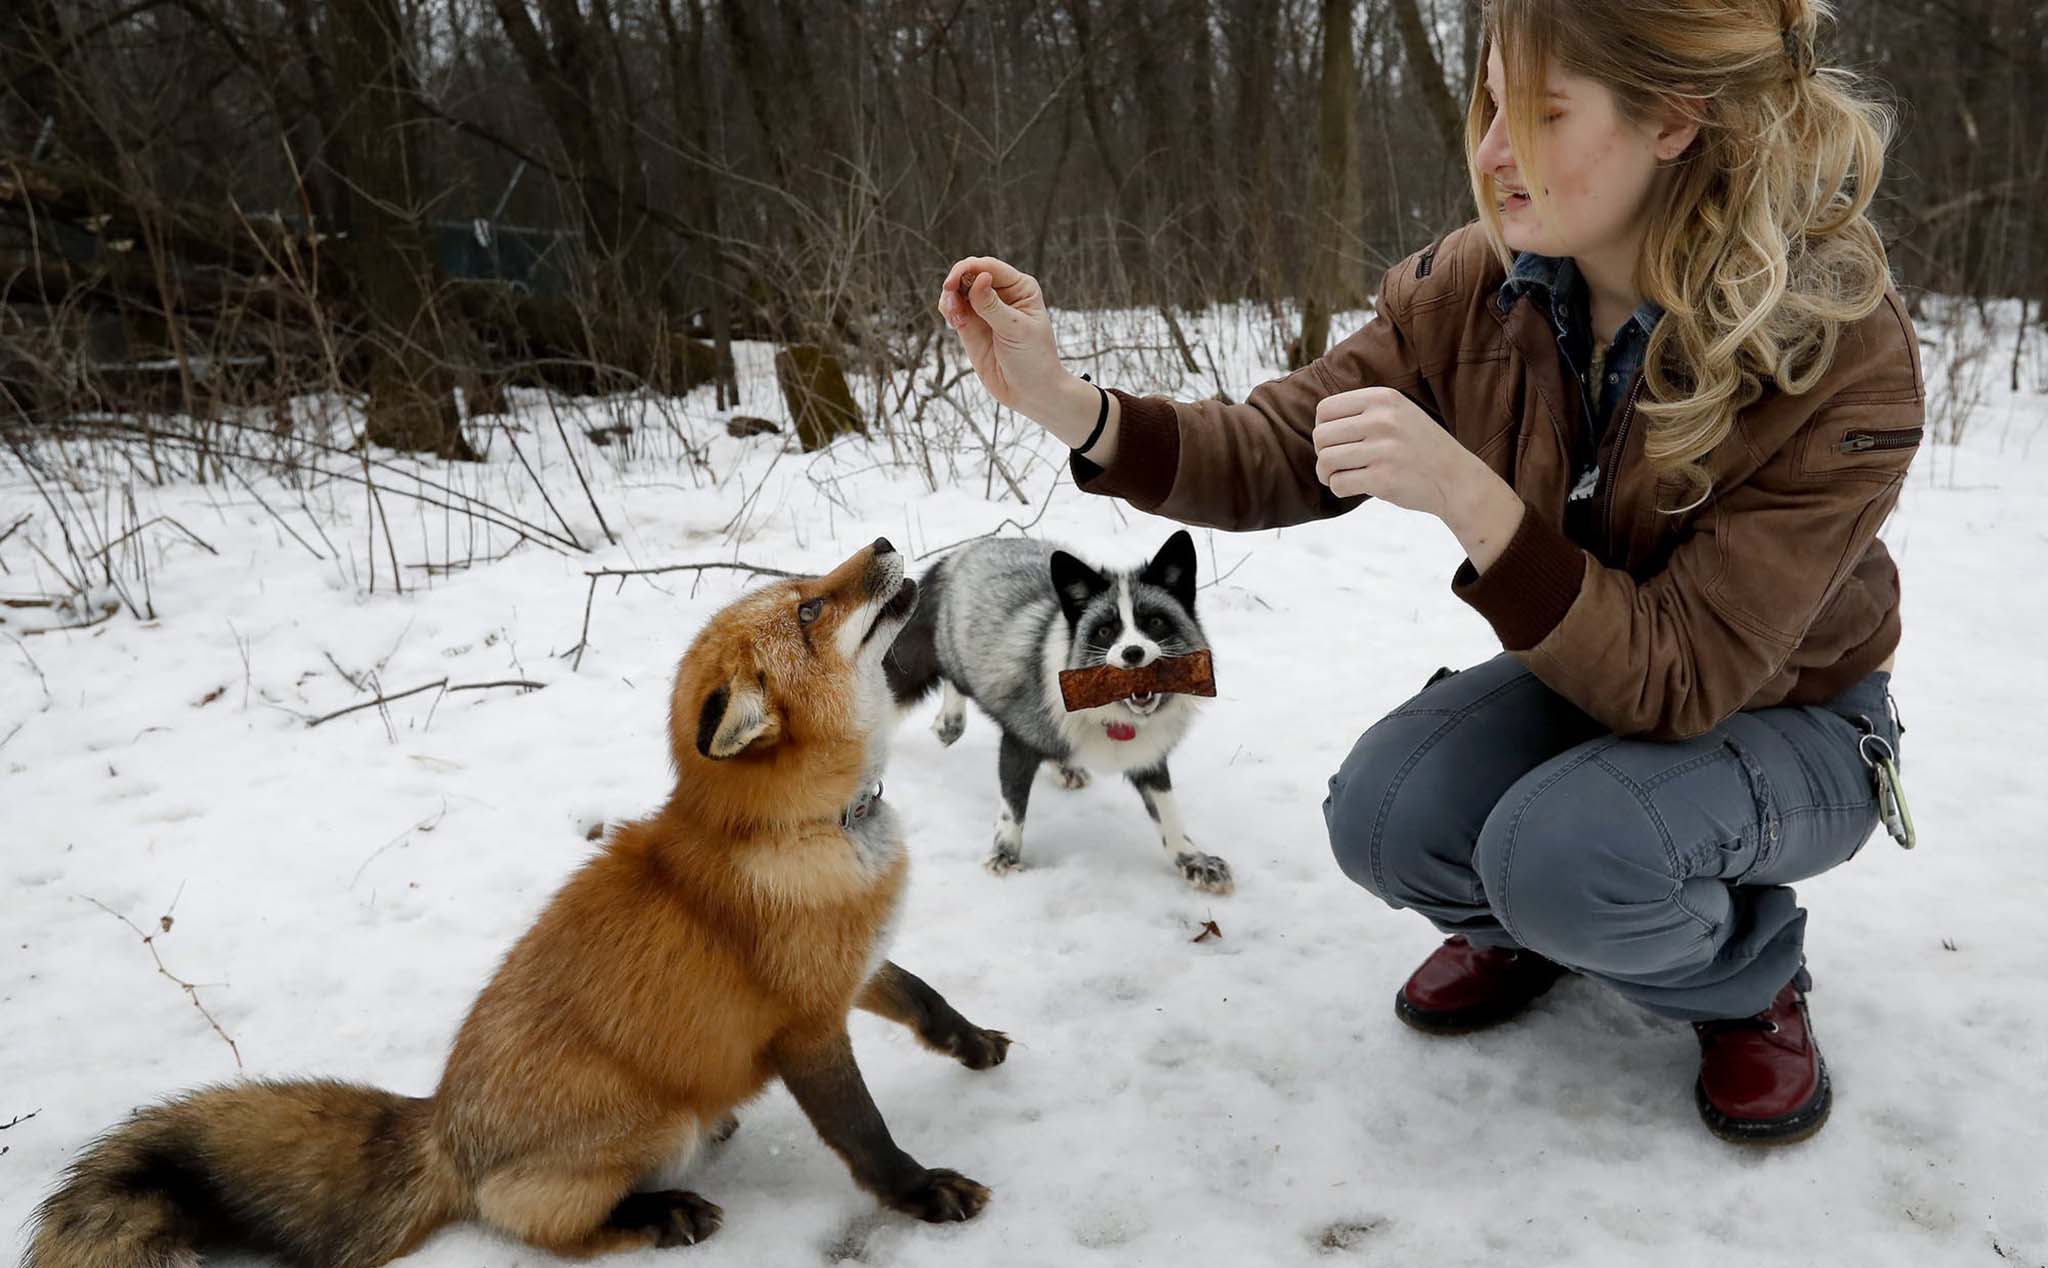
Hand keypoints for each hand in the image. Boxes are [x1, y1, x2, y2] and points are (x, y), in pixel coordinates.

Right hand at [936, 256, 1082, 422]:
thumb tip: (979, 278)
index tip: (952, 283)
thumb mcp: (1015, 330)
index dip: (968, 269)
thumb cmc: (1033, 359)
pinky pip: (952, 308)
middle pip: (969, 274)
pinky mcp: (971, 326)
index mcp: (1020, 287)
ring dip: (949, 299)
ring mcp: (984, 309)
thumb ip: (992, 305)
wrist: (1030, 392)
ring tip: (955, 319)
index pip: (989, 267)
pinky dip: (948, 310)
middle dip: (956, 283)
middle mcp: (1001, 294)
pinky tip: (955, 323)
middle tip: (951, 302)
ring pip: (957, 290)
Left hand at [1312, 386, 1473, 513]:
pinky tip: (1353, 487)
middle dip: (1322, 453)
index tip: (1336, 442)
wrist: (1457, 478)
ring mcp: (1384, 450)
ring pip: (1325, 461)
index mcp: (1383, 398)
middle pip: (1321, 436)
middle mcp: (1383, 420)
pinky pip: (1338, 483)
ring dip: (1326, 474)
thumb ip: (1363, 411)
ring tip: (1339, 476)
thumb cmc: (1419, 447)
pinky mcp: (1383, 479)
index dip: (1323, 428)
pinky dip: (1339, 488)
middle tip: (1336, 463)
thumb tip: (1317, 422)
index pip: (1325, 409)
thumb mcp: (1398, 413)